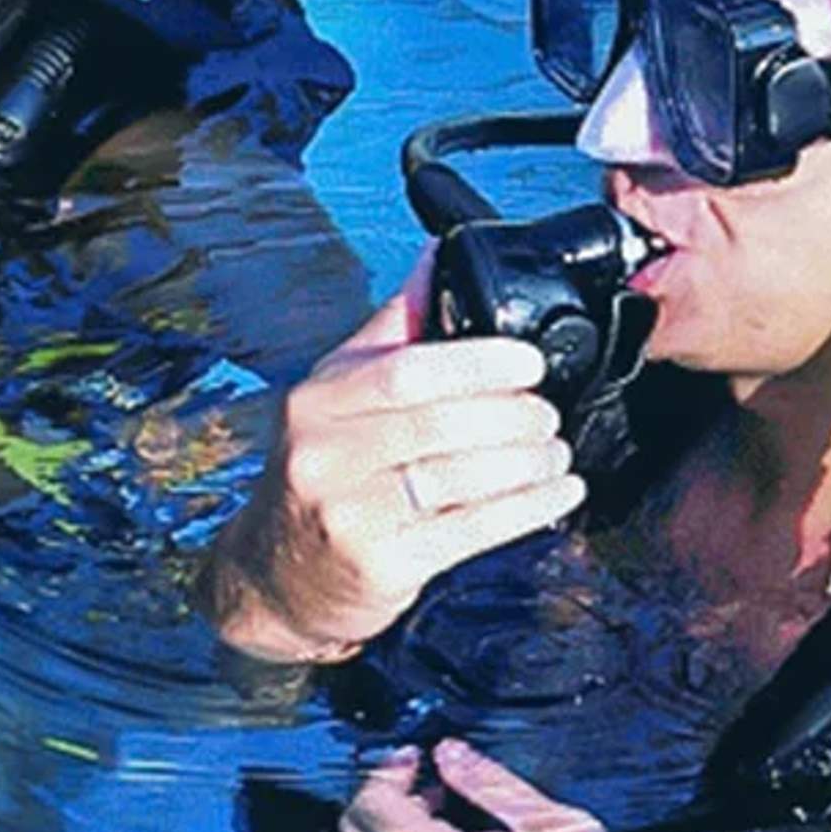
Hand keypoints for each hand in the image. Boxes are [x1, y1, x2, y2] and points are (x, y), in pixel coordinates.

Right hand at [203, 279, 584, 662]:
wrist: (274, 577)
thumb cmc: (321, 476)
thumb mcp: (336, 397)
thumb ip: (392, 331)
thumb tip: (441, 254)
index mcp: (315, 403)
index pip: (404, 371)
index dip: (479, 364)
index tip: (529, 363)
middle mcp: (323, 457)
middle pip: (439, 425)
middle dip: (513, 417)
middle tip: (546, 415)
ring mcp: (349, 516)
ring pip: (461, 479)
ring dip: (528, 464)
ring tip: (555, 454)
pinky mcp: (380, 567)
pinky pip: (472, 532)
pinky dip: (527, 510)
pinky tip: (556, 494)